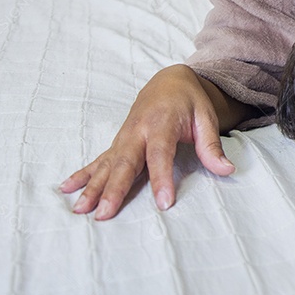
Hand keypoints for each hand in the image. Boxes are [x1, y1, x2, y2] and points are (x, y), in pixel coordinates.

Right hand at [60, 64, 236, 219]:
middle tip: (104, 214)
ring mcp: (124, 136)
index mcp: (162, 122)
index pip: (161, 154)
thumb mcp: (206, 118)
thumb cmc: (189, 101)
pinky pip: (98, 159)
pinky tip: (67, 188)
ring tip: (80, 209)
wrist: (170, 80)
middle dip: (114, 189)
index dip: (161, 178)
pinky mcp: (118, 142)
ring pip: (107, 164)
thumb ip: (212, 146)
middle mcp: (138, 130)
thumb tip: (227, 169)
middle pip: (126, 162)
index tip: (163, 202)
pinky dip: (82, 174)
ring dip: (92, 187)